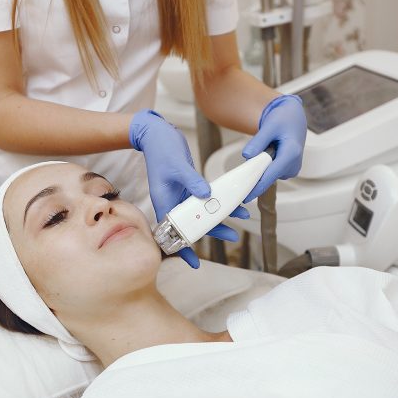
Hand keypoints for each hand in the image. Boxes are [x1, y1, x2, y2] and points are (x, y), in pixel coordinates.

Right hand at [129, 110, 248, 267]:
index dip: (183, 249)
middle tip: (233, 237)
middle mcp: (172, 201)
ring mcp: (180, 195)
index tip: (194, 263)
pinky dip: (218, 201)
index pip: (173, 233)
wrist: (156, 134)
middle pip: (193, 224)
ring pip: (202, 212)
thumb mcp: (178, 165)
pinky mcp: (187, 187)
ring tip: (241, 217)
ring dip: (220, 215)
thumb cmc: (160, 148)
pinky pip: (204, 199)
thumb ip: (192, 181)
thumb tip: (207, 195)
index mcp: (164, 201)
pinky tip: (232, 201)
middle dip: (213, 232)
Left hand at [241, 95, 306, 202]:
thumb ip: (258, 141)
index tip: (246, 197)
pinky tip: (268, 152)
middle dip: (255, 173)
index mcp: (291, 154)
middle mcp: (293, 165)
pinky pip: (271, 173)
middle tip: (247, 161)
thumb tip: (247, 156)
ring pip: (268, 175)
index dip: (257, 187)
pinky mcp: (287, 170)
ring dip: (260, 167)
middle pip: (268, 177)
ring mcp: (291, 169)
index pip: (270, 176)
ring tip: (266, 147)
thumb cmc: (283, 119)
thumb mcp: (269, 126)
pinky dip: (264, 167)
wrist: (293, 118)